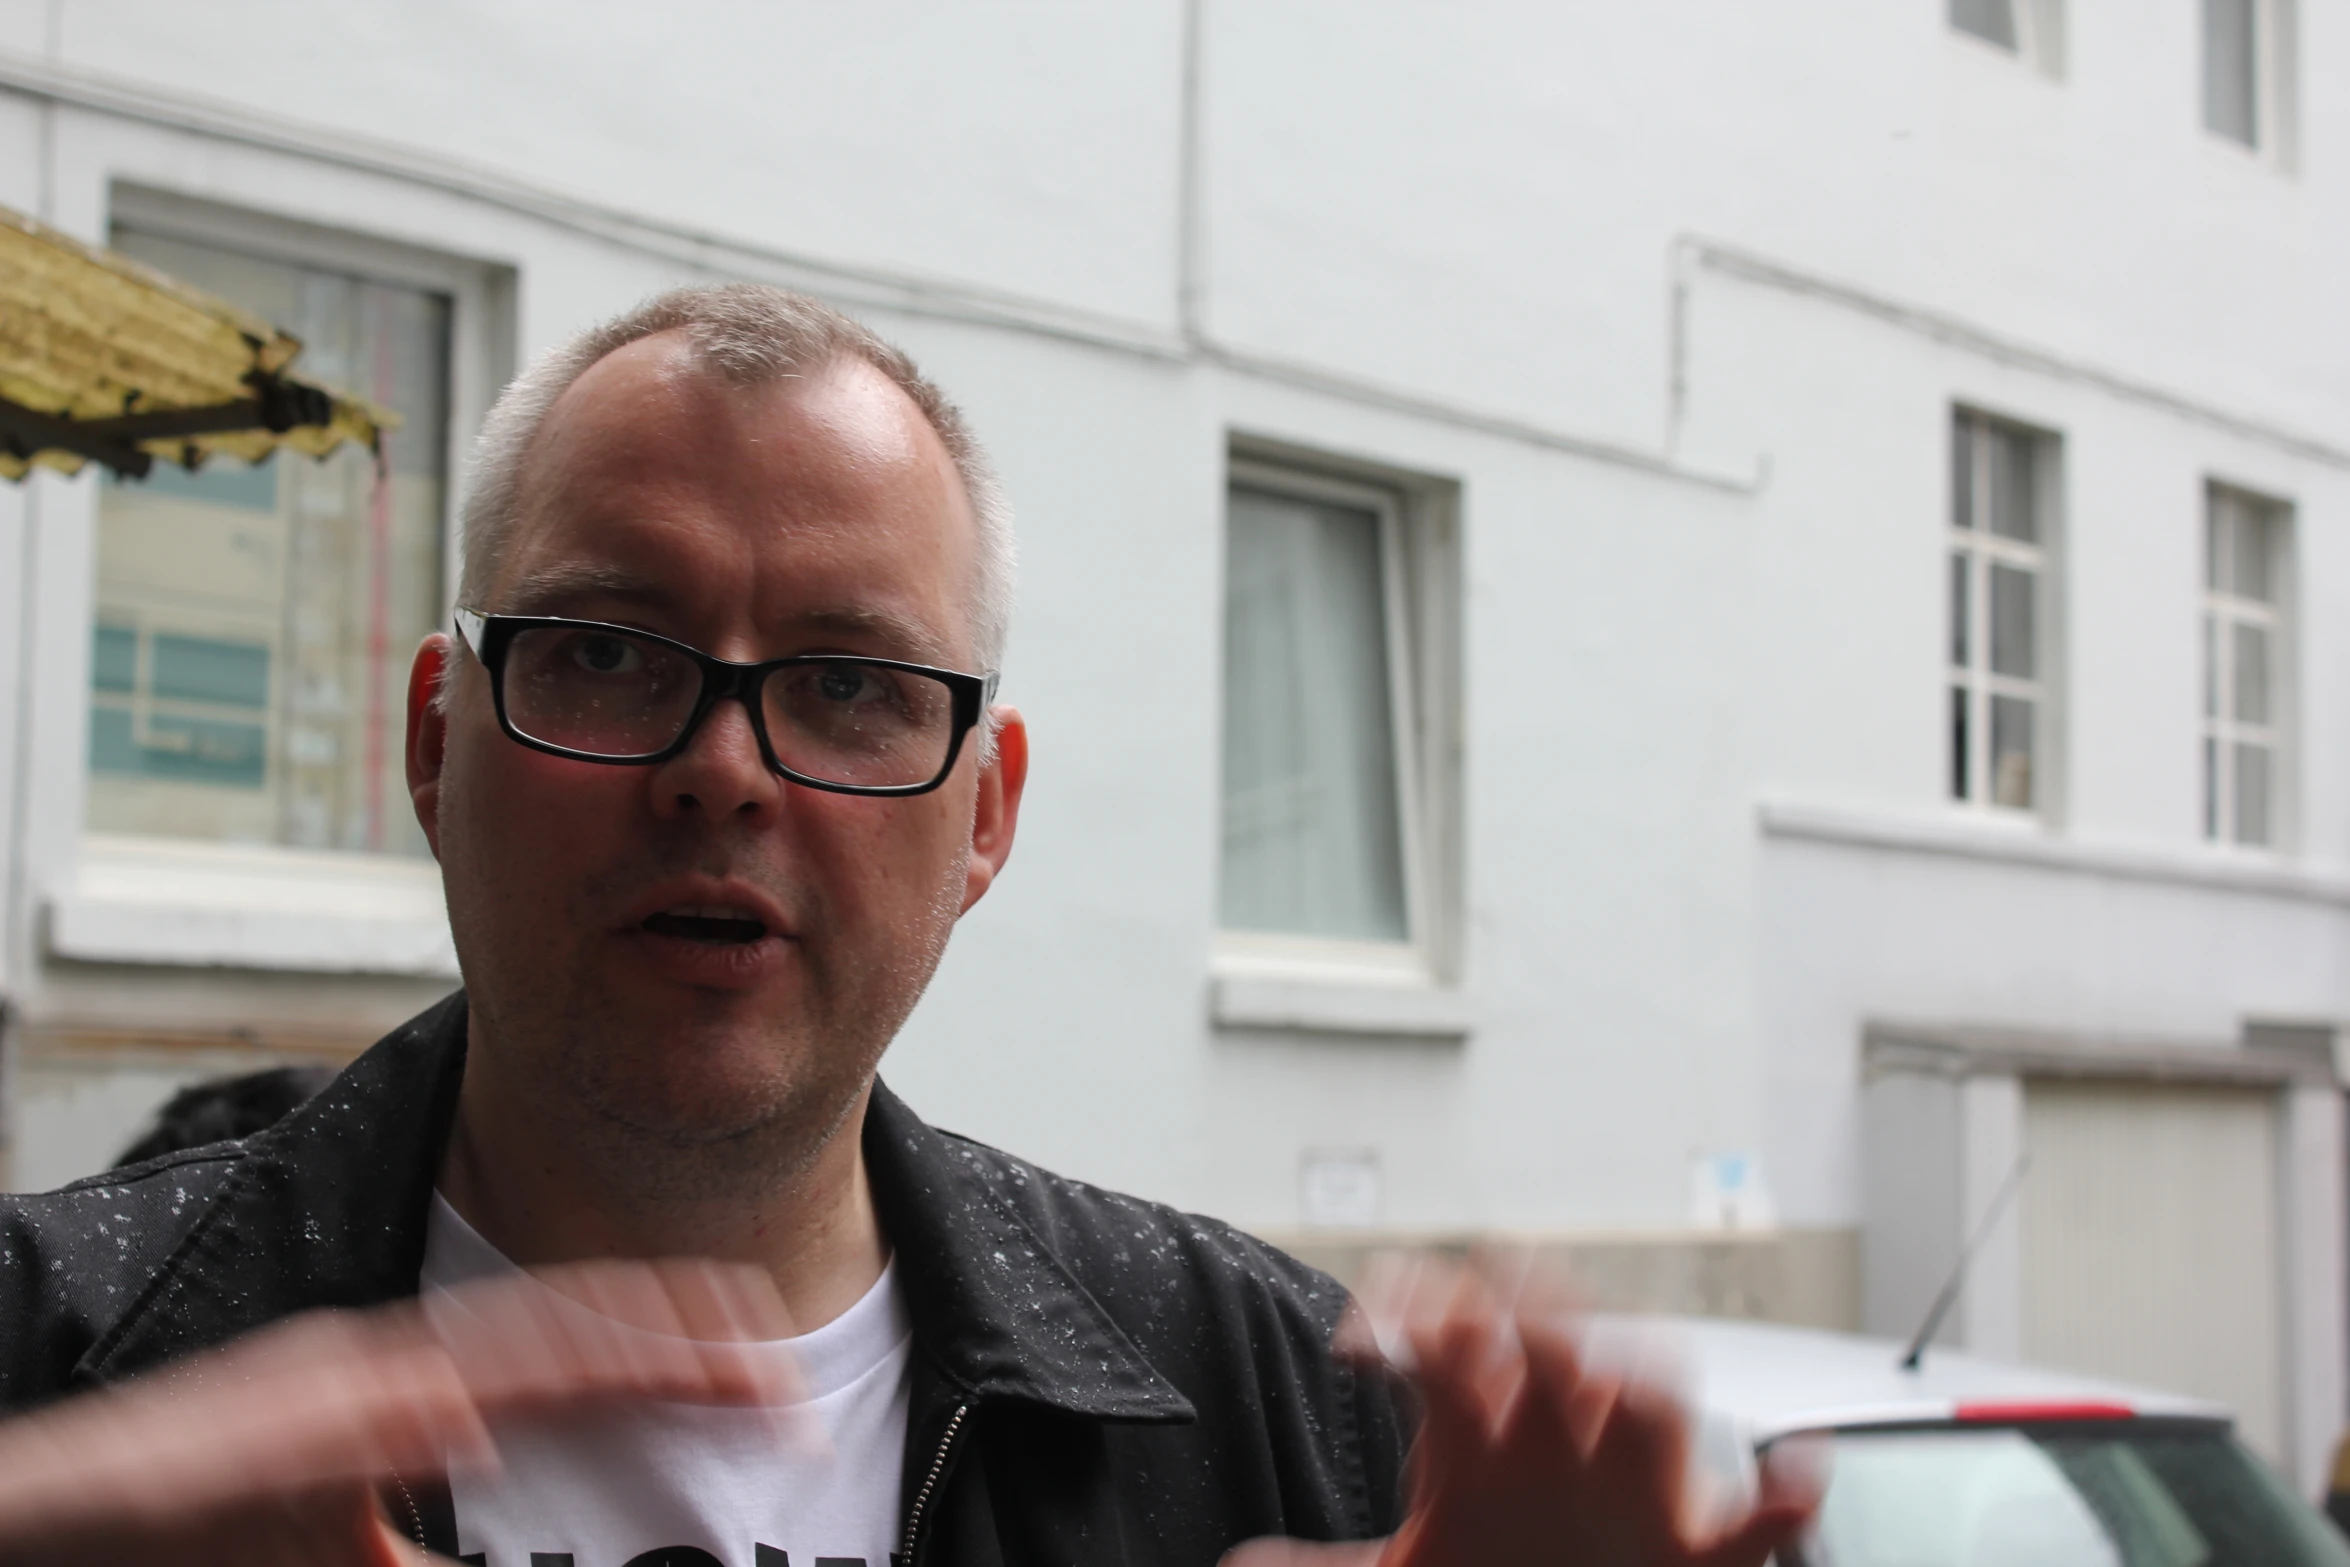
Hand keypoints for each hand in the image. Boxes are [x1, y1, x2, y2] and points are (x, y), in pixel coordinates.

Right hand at [0, 1258, 797, 1565]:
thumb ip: (430, 1541)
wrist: (59, 1518)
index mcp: (413, 1387)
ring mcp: (322, 1393)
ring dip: (586, 1358)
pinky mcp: (249, 1444)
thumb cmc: (199, 1533)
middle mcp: (385, 1369)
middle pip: (552, 1339)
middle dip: (669, 1345)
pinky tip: (456, 1425)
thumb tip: (505, 1528)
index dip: (667, 1354)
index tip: (765, 1367)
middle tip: (777, 1367)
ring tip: (691, 1361)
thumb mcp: (353, 1545)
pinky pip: (342, 1429)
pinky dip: (406, 1423)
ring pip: (476, 1361)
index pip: (566, 1358)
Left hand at [1226, 1251, 1821, 1566]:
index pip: (1451, 1340)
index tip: (1354, 1342)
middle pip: (1555, 1336)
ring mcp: (1634, 1491)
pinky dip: (1785, 1498)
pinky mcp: (1697, 1557)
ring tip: (1599, 1383)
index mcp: (1491, 1434)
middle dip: (1521, 1309)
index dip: (1406, 1318)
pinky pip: (1760, 1522)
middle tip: (1474, 1306)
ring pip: (1655, 1405)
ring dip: (1637, 1387)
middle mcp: (1563, 1440)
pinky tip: (1789, 1474)